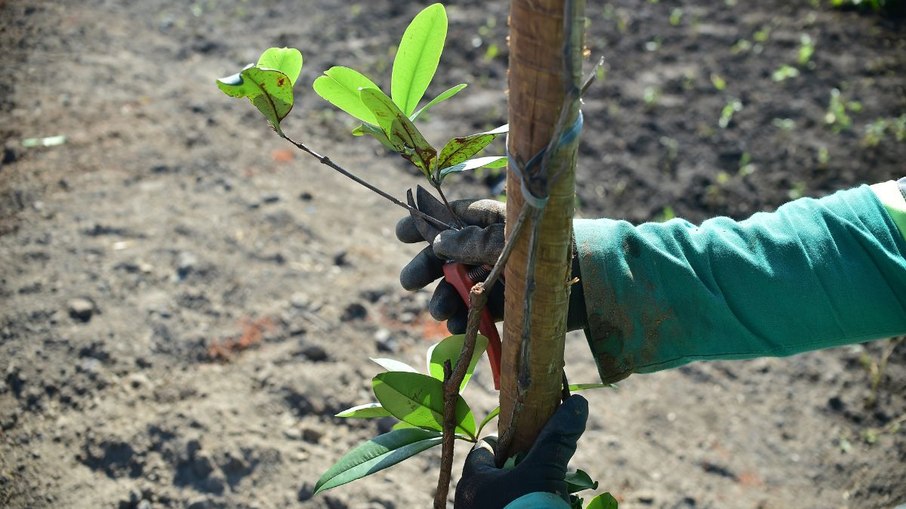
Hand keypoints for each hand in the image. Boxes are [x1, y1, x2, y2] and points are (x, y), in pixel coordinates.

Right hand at [396, 192, 586, 332]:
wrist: (585, 285)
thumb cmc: (543, 251)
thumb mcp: (502, 241)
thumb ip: (469, 242)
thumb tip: (437, 243)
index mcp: (489, 221)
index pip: (449, 217)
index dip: (423, 223)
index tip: (400, 233)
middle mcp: (487, 246)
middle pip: (445, 255)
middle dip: (426, 268)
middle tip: (409, 283)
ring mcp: (494, 275)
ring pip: (456, 285)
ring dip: (442, 298)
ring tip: (439, 311)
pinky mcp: (503, 302)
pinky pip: (473, 309)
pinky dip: (462, 318)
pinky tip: (456, 326)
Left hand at [454, 395, 588, 508]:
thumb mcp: (544, 473)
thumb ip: (556, 440)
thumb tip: (577, 403)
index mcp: (473, 482)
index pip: (485, 448)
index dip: (510, 438)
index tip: (532, 434)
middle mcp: (473, 502)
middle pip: (500, 474)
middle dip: (528, 468)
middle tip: (554, 468)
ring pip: (508, 496)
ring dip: (535, 490)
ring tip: (559, 493)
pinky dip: (534, 506)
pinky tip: (556, 508)